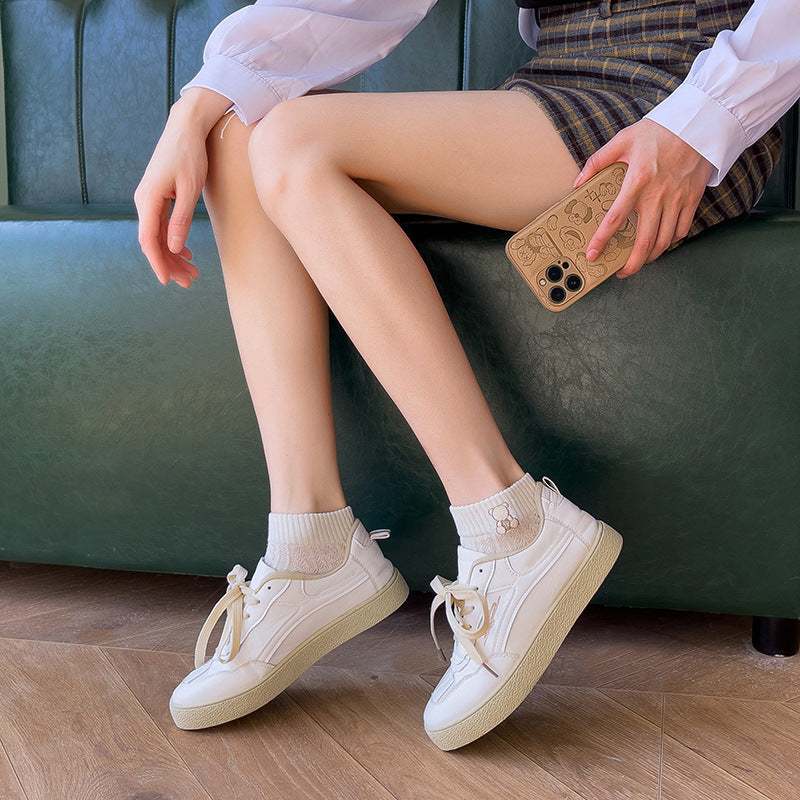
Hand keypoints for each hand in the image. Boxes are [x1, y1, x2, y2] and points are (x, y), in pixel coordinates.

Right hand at [134, 98, 219, 288]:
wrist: (186, 128)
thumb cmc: (189, 155)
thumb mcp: (190, 189)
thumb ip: (181, 219)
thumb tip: (175, 247)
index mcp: (148, 200)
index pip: (149, 240)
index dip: (157, 263)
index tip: (167, 281)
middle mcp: (145, 202)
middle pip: (154, 243)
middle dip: (170, 264)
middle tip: (189, 282)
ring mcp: (150, 200)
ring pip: (159, 237)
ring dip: (174, 256)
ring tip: (192, 272)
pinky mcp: (159, 198)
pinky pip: (163, 226)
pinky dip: (174, 241)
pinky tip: (187, 253)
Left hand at [573, 118, 713, 277]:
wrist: (699, 122)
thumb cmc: (659, 130)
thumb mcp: (624, 139)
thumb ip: (597, 161)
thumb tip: (578, 181)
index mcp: (638, 180)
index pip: (616, 218)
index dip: (602, 240)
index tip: (593, 254)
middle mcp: (658, 194)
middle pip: (644, 241)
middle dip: (632, 264)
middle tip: (621, 272)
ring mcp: (677, 199)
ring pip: (664, 241)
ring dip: (651, 257)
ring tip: (639, 261)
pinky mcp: (692, 199)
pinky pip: (682, 230)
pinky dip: (671, 241)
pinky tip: (660, 243)